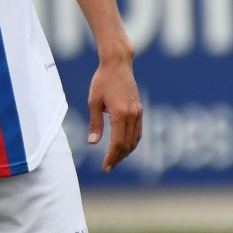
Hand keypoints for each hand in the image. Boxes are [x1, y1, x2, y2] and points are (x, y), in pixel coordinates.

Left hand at [87, 48, 142, 171]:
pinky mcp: (139, 110)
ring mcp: (138, 113)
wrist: (118, 64)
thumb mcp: (93, 101)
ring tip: (114, 159)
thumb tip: (93, 143)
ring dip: (126, 152)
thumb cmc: (102, 81)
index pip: (117, 142)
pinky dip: (132, 142)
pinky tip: (124, 146)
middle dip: (118, 158)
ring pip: (135, 139)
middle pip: (127, 144)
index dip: (111, 157)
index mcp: (120, 113)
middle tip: (107, 167)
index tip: (105, 168)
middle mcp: (133, 115)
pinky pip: (138, 131)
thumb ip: (95, 123)